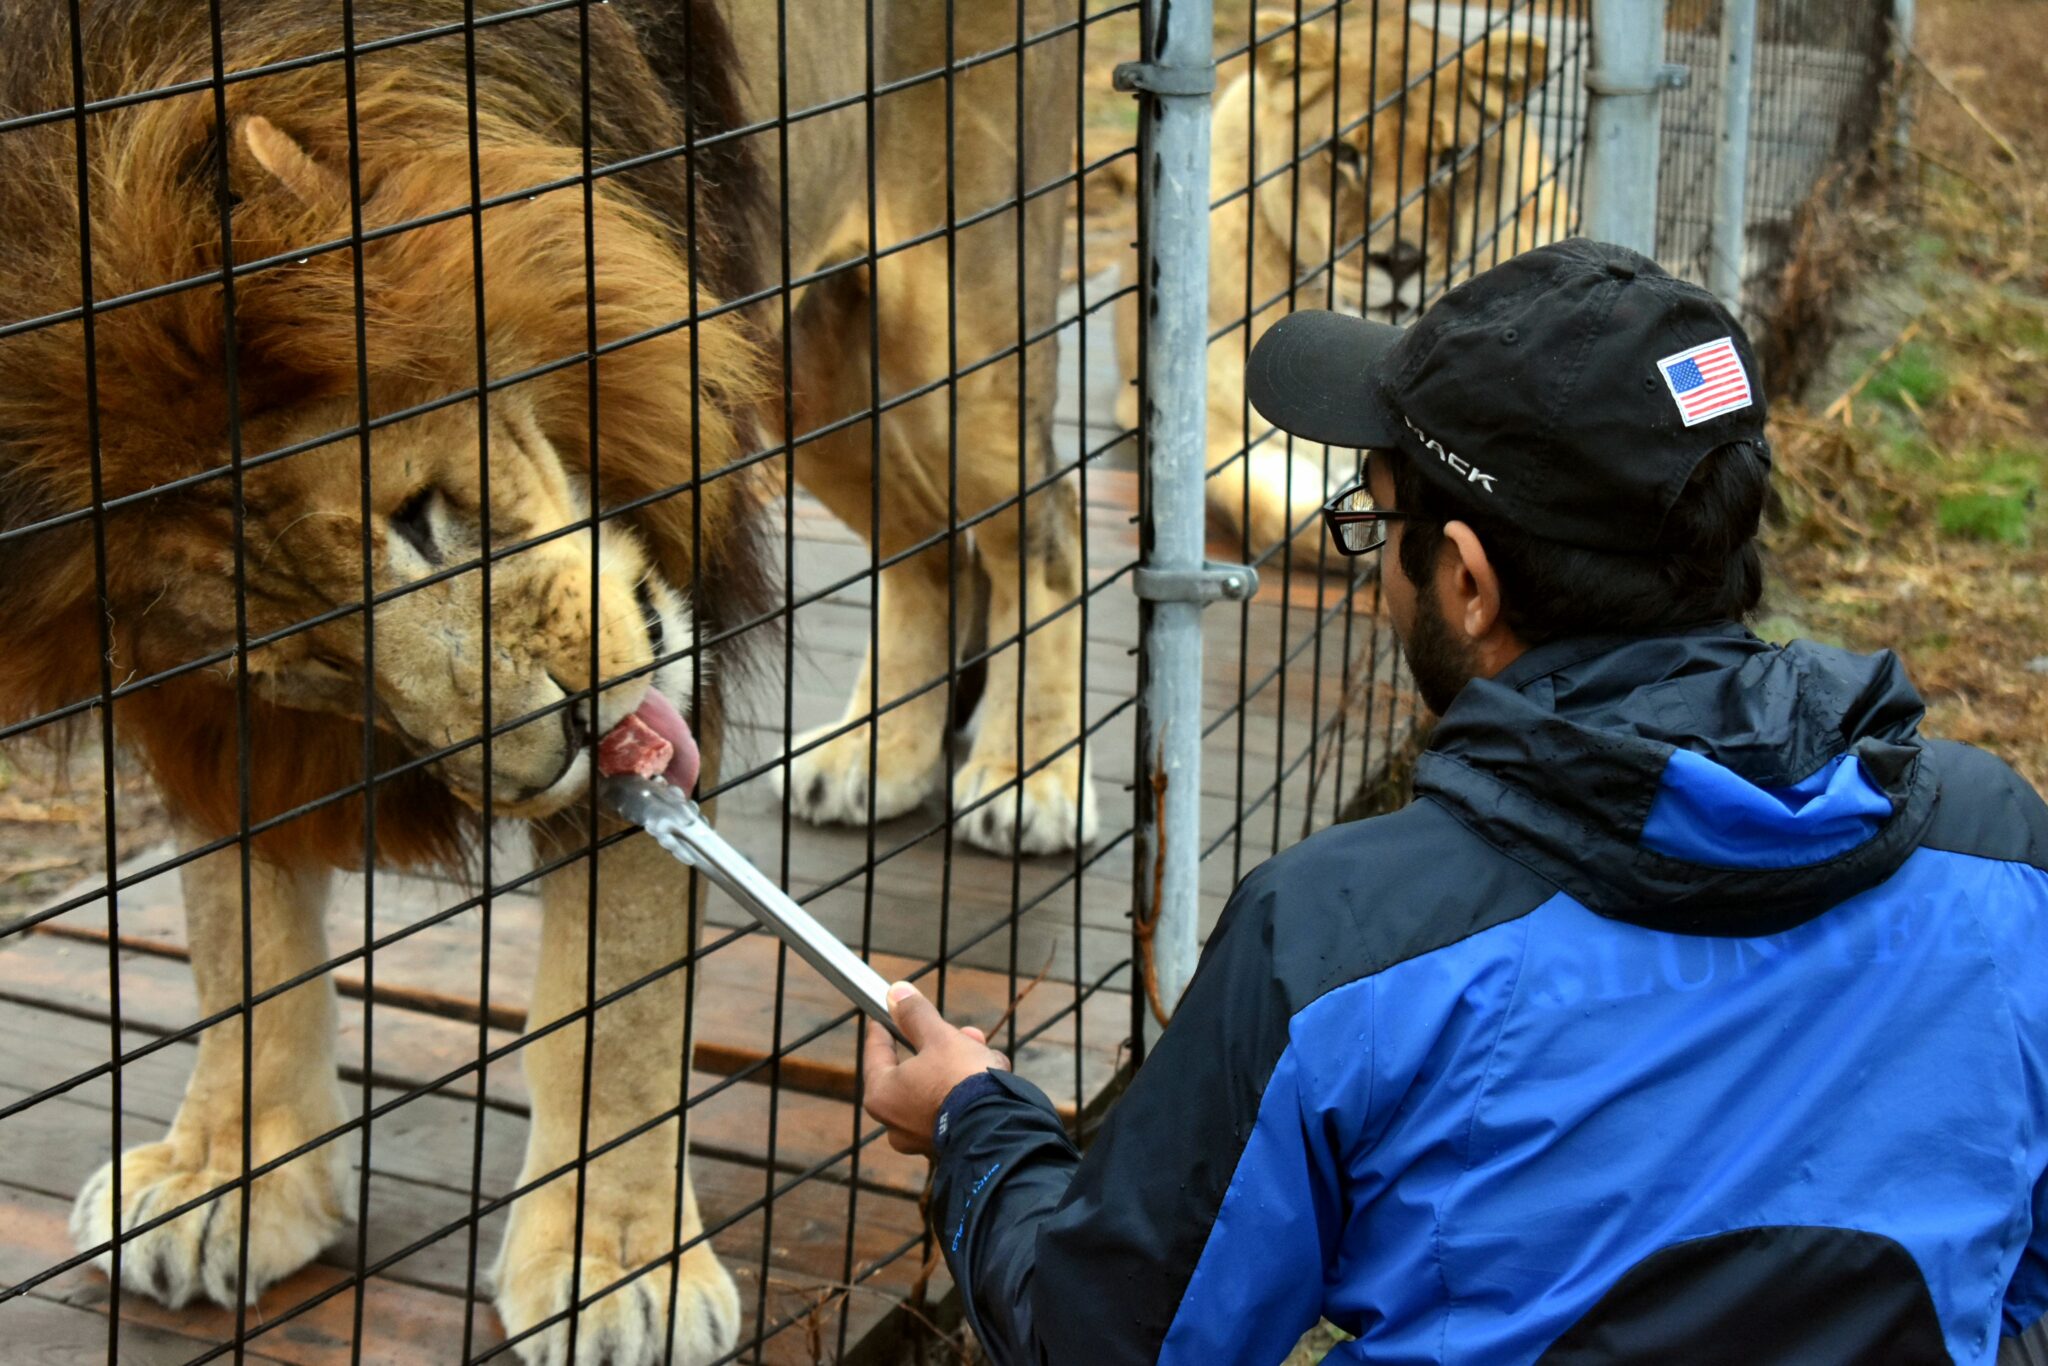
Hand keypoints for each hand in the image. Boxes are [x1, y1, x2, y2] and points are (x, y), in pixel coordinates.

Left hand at [861, 981, 1009, 1156]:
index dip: (883, 1026)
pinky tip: (992, 1078)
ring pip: (938, 1088)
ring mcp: (920, 1138)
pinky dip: (969, 1092)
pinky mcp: (947, 1146)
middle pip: (913, 1070)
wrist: (999, 1129)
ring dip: (960, 1066)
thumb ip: (915, 1016)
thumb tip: (896, 993)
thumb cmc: (962, 1082)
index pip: (877, 1051)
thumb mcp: (939, 1038)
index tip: (885, 1015)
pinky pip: (954, 1109)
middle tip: (960, 1031)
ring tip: (985, 1054)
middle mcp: (895, 1123)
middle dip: (941, 1046)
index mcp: (882, 1095)